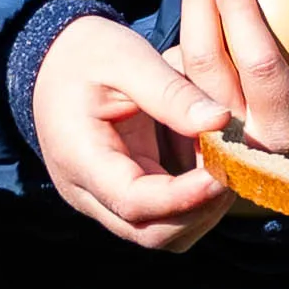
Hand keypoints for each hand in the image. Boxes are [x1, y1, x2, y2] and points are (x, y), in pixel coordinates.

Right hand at [28, 13, 238, 253]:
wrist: (52, 61)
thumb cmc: (86, 54)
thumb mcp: (126, 58)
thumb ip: (171, 92)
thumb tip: (222, 121)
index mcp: (79, 157)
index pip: (134, 202)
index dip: (185, 197)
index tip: (225, 171)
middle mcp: (85, 192)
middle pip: (150, 232)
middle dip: (200, 209)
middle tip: (236, 169)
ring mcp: (101, 200)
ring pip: (161, 235)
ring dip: (201, 211)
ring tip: (227, 167)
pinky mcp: (120, 197)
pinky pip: (162, 218)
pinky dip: (193, 203)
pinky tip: (213, 168)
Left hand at [164, 0, 288, 172]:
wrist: (286, 178)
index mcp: (283, 131)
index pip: (259, 66)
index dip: (242, 17)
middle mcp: (239, 139)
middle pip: (207, 63)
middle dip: (200, 7)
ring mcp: (207, 138)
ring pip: (184, 70)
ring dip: (188, 20)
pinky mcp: (187, 133)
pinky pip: (176, 79)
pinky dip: (184, 43)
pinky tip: (196, 15)